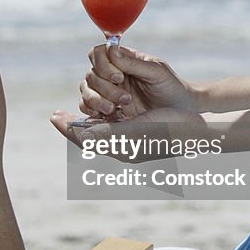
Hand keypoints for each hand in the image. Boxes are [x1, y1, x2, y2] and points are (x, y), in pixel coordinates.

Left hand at [50, 106, 209, 158]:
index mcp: (118, 149)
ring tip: (88, 104)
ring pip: (101, 125)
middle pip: (90, 132)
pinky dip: (106, 110)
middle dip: (79, 120)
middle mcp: (122, 145)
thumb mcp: (133, 131)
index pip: (86, 139)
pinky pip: (115, 120)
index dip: (68, 127)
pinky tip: (106, 101)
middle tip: (63, 112)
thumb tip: (81, 135)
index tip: (54, 116)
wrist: (195, 129)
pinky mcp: (140, 128)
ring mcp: (131, 137)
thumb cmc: (167, 131)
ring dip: (93, 112)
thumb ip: (106, 133)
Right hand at [77, 45, 195, 120]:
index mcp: (122, 60)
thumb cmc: (170, 87)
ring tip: (115, 109)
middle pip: (91, 74)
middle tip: (126, 99)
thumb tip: (111, 49)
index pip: (98, 53)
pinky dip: (92, 110)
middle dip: (105, 88)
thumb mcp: (156, 72)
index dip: (103, 64)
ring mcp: (107, 92)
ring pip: (86, 90)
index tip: (119, 77)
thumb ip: (133, 62)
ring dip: (97, 100)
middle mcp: (111, 74)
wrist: (180, 112)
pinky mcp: (106, 109)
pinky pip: (86, 107)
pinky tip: (109, 115)